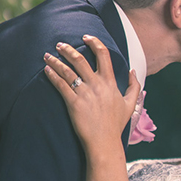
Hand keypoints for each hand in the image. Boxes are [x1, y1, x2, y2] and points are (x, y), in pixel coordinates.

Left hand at [44, 36, 140, 155]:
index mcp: (110, 83)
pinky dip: (53, 75)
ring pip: (67, 71)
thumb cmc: (116, 125)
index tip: (86, 37)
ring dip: (55, 61)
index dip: (94, 42)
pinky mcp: (74, 103)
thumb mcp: (130, 104)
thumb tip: (133, 70)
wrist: (105, 143)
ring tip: (47, 55)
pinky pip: (61, 85)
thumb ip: (134, 86)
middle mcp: (97, 85)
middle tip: (59, 44)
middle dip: (68, 49)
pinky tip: (47, 69)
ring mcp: (85, 94)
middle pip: (80, 59)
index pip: (103, 55)